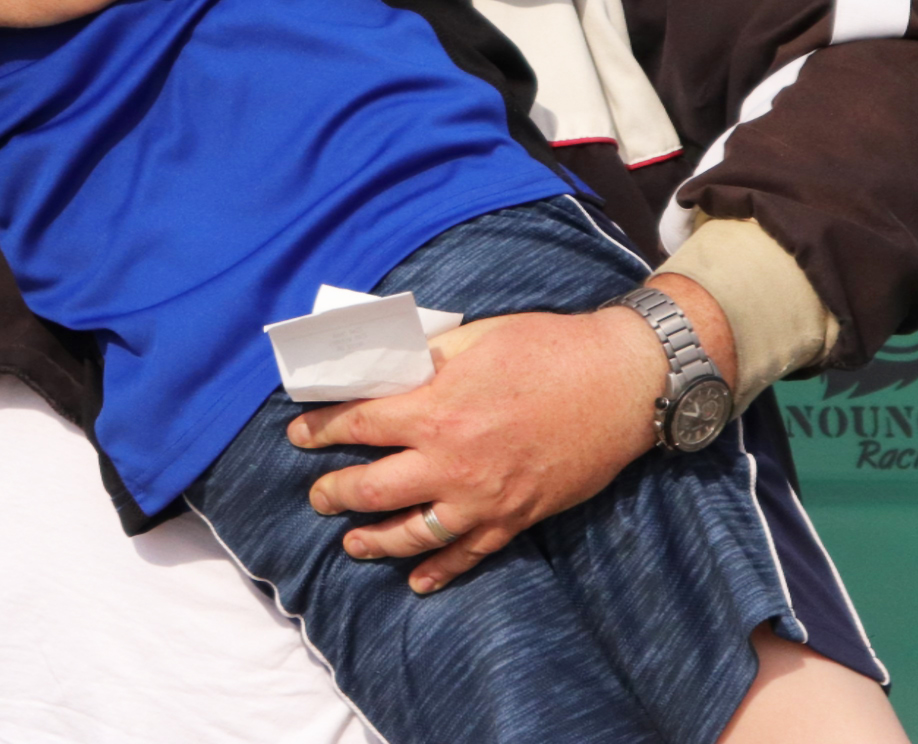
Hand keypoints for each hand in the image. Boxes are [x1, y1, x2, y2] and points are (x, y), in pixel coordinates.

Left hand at [286, 275, 736, 593]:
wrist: (619, 383)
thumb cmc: (547, 349)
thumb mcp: (474, 338)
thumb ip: (424, 358)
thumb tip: (383, 365)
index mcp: (435, 409)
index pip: (358, 426)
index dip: (320, 431)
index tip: (298, 435)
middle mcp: (451, 462)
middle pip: (372, 489)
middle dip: (335, 493)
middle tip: (317, 496)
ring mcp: (483, 498)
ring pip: (412, 534)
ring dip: (374, 540)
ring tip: (351, 541)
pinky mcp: (515, 518)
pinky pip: (468, 555)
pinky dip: (439, 572)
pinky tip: (416, 581)